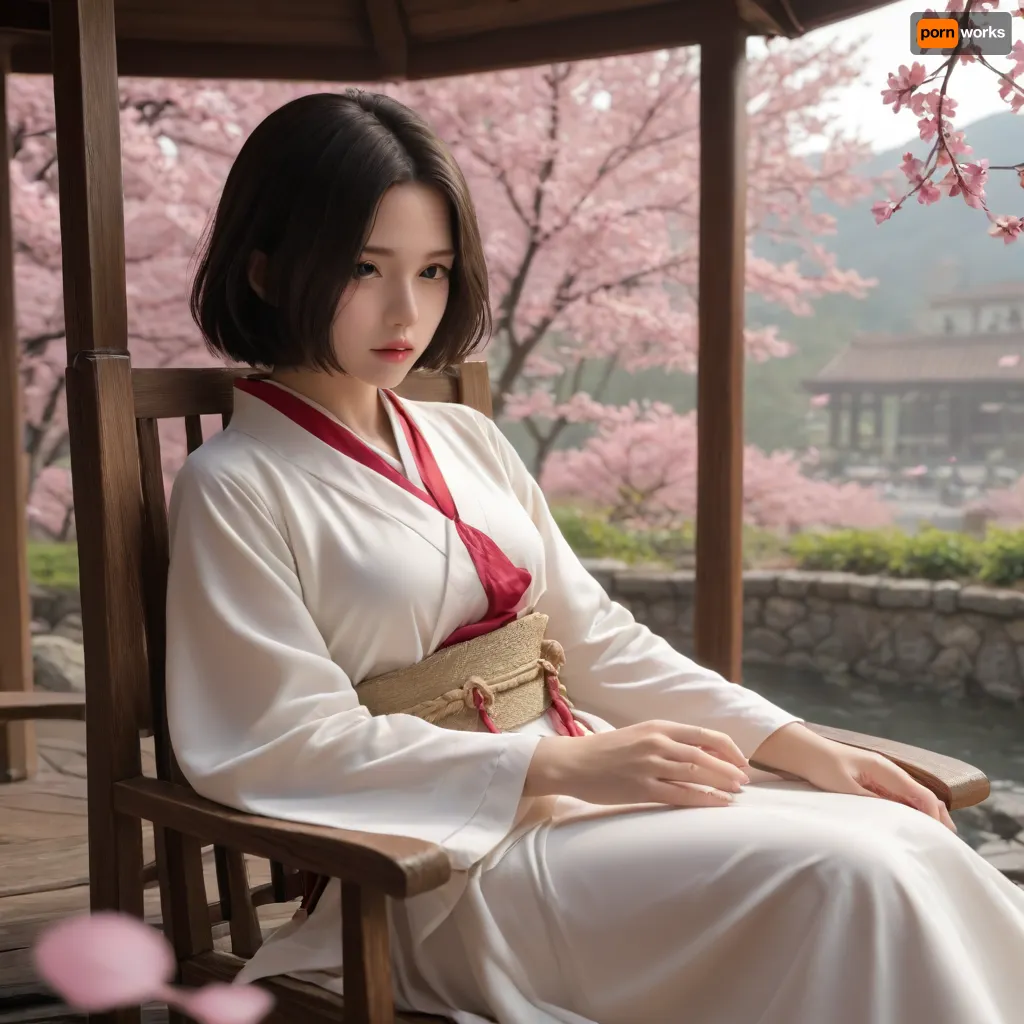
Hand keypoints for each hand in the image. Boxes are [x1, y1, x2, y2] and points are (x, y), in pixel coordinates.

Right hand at [524, 720, 750, 807]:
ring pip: (696, 774)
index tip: (742, 760)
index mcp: (657, 726)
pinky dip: (703, 799)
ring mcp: (649, 766)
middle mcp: (656, 743)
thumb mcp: (639, 735)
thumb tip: (701, 751)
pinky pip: (680, 795)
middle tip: (746, 781)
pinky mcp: (641, 788)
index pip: (704, 734)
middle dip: (730, 768)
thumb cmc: (606, 750)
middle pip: (705, 755)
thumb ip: (667, 741)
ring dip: (722, 784)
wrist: (573, 762)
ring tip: (737, 792)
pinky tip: (718, 804)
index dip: (729, 749)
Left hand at [753, 723, 955, 831]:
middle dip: (936, 816)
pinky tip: (913, 824)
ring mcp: (882, 776)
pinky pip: (899, 797)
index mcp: (884, 769)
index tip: (941, 835)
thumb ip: (870, 800)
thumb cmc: (822, 766)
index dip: (933, 815)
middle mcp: (888, 771)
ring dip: (925, 814)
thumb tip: (895, 817)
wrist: (804, 751)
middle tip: (948, 841)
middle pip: (922, 795)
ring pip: (912, 797)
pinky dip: (910, 810)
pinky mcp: (874, 782)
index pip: (919, 794)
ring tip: (937, 836)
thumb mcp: (845, 786)